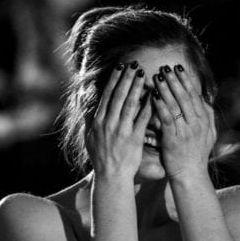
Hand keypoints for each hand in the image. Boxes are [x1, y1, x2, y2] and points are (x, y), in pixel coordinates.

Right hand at [86, 62, 150, 178]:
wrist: (111, 176)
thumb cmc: (100, 158)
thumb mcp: (89, 138)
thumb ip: (88, 120)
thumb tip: (85, 106)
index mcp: (98, 121)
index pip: (107, 95)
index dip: (114, 80)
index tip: (120, 66)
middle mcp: (109, 124)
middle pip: (119, 96)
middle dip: (126, 78)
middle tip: (134, 64)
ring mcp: (122, 131)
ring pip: (130, 104)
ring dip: (137, 87)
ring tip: (143, 74)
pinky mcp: (134, 138)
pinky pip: (142, 119)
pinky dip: (148, 106)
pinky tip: (154, 96)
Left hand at [152, 64, 214, 179]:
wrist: (191, 175)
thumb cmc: (195, 155)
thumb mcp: (208, 134)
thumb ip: (207, 116)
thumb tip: (204, 98)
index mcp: (204, 120)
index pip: (195, 95)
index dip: (186, 80)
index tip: (178, 68)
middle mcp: (197, 124)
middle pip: (186, 96)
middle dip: (175, 80)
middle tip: (166, 67)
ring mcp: (187, 131)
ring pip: (176, 105)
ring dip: (166, 89)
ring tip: (157, 77)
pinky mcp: (174, 139)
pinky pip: (167, 118)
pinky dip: (160, 106)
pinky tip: (153, 96)